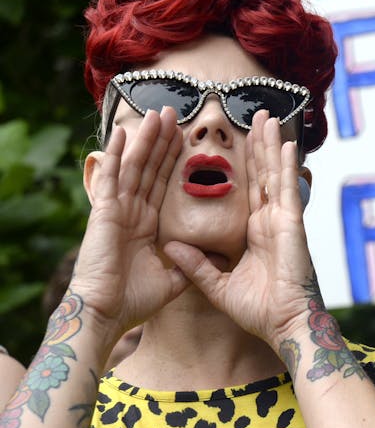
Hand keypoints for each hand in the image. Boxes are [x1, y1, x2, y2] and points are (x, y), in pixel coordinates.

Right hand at [70, 107, 188, 340]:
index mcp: (146, 224)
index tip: (183, 137)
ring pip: (134, 166)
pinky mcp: (104, 212)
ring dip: (145, 139)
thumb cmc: (134, 301)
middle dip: (161, 141)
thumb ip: (191, 264)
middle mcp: (131, 212)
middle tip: (173, 113)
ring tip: (157, 113)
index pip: (162, 183)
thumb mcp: (173, 279)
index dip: (172, 160)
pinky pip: (112, 178)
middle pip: (150, 168)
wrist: (107, 314)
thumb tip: (218, 256)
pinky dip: (116, 155)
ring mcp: (117, 210)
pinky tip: (122, 133)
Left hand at [164, 110, 315, 346]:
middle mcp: (271, 221)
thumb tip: (171, 246)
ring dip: (271, 144)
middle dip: (259, 144)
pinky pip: (286, 189)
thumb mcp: (217, 286)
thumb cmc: (258, 310)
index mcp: (256, 232)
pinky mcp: (291, 224)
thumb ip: (196, 265)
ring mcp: (282, 220)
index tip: (236, 140)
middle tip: (257, 115)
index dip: (244, 164)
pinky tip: (284, 142)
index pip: (248, 189)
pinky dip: (286, 165)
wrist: (283, 325)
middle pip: (262, 174)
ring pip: (275, 174)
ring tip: (267, 117)